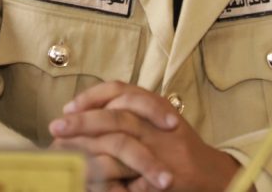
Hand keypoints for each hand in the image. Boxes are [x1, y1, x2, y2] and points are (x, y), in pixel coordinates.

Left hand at [48, 81, 244, 191]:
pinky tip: (96, 186)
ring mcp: (164, 152)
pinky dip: (113, 184)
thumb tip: (82, 113)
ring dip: (92, 150)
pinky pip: (135, 179)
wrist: (214, 175)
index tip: (68, 108)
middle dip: (84, 121)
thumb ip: (128, 113)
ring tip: (69, 156)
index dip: (92, 97)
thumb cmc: (179, 148)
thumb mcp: (156, 121)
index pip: (120, 90)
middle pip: (117, 115)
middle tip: (57, 127)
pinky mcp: (165, 178)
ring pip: (123, 143)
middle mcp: (159, 126)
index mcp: (155, 108)